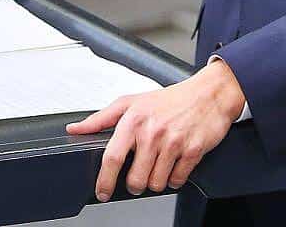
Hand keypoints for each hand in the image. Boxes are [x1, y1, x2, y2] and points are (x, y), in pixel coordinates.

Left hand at [67, 58, 246, 201]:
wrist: (209, 93)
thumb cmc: (170, 99)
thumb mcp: (132, 102)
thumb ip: (100, 118)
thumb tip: (75, 129)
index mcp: (133, 120)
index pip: (111, 158)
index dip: (104, 181)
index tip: (102, 191)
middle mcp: (152, 132)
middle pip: (135, 180)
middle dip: (135, 184)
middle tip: (140, 173)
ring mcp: (173, 142)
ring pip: (156, 184)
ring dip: (156, 181)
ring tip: (159, 164)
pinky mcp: (193, 151)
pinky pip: (177, 180)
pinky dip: (175, 178)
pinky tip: (175, 164)